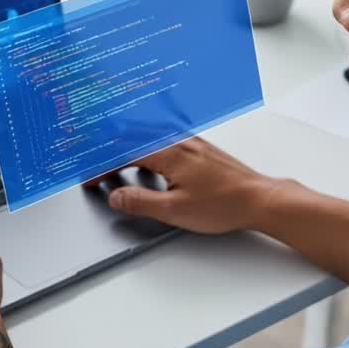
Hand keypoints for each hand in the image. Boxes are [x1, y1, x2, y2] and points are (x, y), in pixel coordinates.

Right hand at [86, 137, 277, 233]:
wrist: (259, 198)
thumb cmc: (224, 204)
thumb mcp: (175, 210)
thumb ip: (140, 202)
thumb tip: (116, 196)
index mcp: (169, 153)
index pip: (124, 155)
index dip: (102, 168)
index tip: (89, 179)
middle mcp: (179, 141)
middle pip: (135, 137)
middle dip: (110, 148)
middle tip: (91, 159)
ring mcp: (192, 142)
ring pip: (150, 136)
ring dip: (128, 144)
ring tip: (113, 154)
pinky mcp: (201, 148)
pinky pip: (165, 139)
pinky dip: (147, 144)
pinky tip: (148, 153)